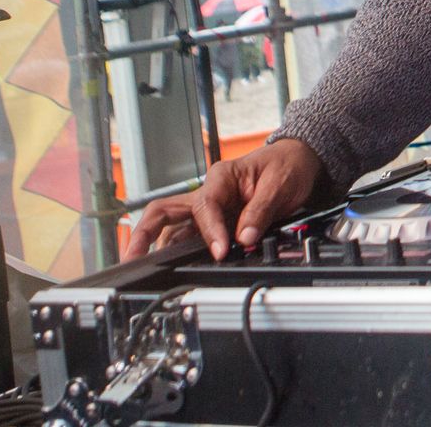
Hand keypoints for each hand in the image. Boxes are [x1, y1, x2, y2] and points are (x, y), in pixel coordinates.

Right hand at [123, 138, 324, 260]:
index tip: (221, 252)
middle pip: (163, 211)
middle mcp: (208, 192)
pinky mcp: (215, 221)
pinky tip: (174, 265)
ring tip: (144, 268)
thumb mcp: (279, 185)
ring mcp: (208, 208)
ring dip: (158, 246)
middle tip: (132, 258)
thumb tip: (244, 239)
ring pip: (172, 227)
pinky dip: (180, 251)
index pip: (205, 207)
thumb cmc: (287, 165)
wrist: (298, 161)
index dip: (211, 232)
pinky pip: (190, 237)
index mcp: (221, 177)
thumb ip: (260, 213)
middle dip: (143, 234)